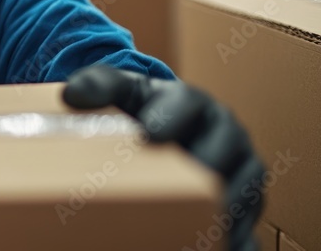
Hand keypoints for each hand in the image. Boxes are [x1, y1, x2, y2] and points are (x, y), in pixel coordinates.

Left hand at [63, 65, 264, 250]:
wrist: (164, 125)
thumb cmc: (141, 108)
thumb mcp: (120, 90)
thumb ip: (98, 85)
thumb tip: (72, 94)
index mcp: (192, 101)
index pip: (186, 103)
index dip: (170, 116)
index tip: (149, 133)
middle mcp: (224, 132)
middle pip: (222, 151)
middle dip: (202, 168)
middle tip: (179, 189)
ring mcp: (239, 166)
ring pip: (243, 190)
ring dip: (222, 210)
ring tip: (196, 228)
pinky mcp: (244, 199)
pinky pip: (248, 223)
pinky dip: (238, 239)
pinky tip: (219, 248)